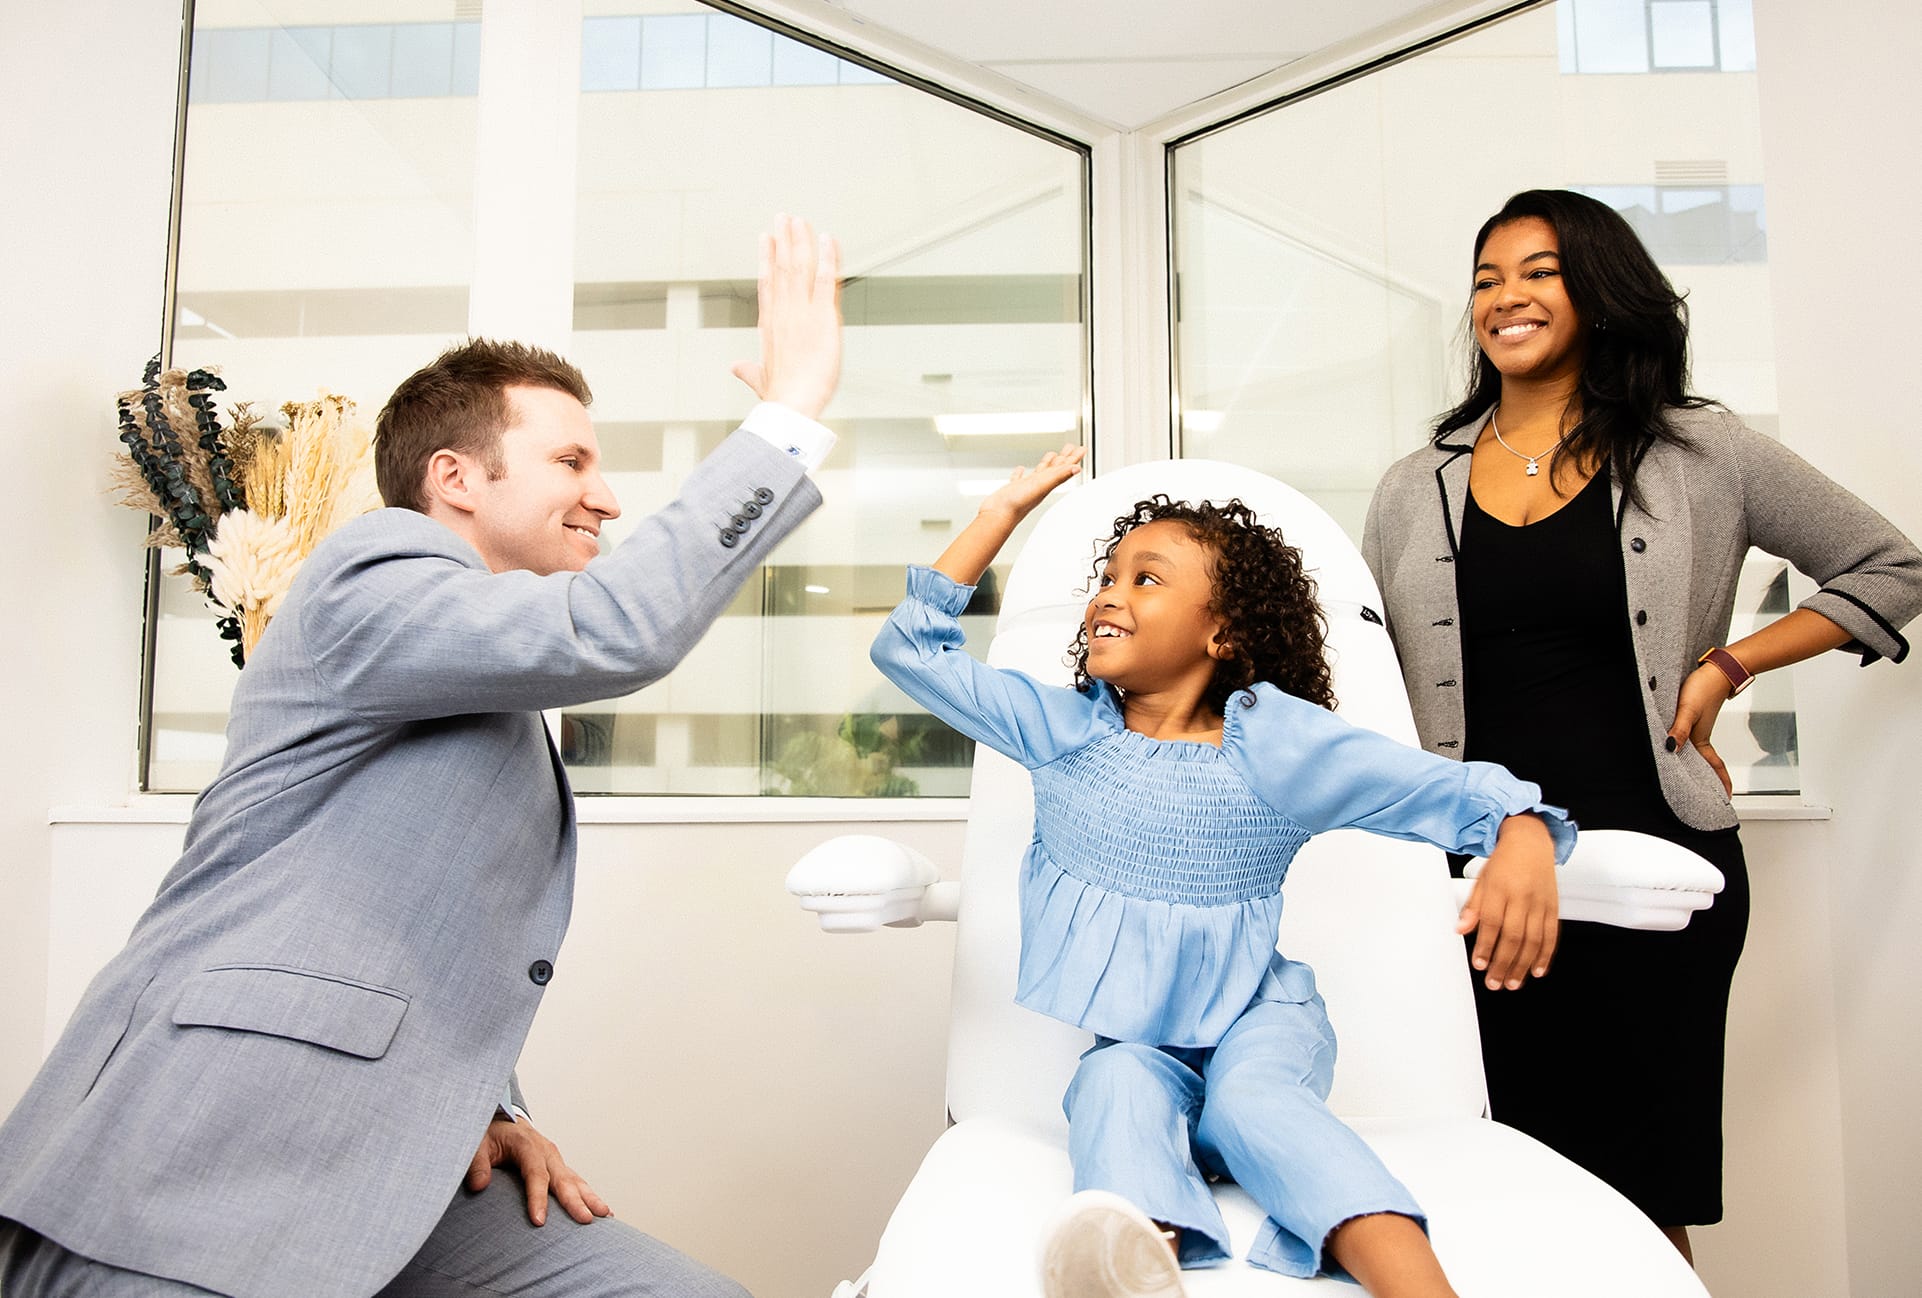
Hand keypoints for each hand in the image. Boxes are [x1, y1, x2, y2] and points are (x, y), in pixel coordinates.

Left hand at [467, 1115, 610, 1226]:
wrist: (502, 1120)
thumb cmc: (490, 1134)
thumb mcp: (477, 1144)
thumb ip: (477, 1164)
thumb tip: (479, 1185)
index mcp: (527, 1145)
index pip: (535, 1174)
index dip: (538, 1198)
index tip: (539, 1221)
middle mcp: (546, 1152)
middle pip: (563, 1179)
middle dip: (575, 1201)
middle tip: (585, 1220)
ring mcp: (555, 1159)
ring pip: (576, 1180)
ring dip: (591, 1198)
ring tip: (605, 1215)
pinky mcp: (559, 1166)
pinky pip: (576, 1181)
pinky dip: (589, 1195)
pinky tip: (602, 1211)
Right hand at [730, 214, 841, 420]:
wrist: (792, 405)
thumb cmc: (780, 398)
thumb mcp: (762, 380)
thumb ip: (750, 370)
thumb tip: (736, 368)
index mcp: (771, 326)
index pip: (768, 284)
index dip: (766, 260)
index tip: (766, 240)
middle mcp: (784, 313)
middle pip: (781, 268)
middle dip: (783, 240)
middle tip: (784, 217)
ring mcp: (802, 312)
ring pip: (800, 267)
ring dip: (800, 240)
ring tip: (799, 219)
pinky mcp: (823, 317)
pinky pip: (827, 280)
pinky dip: (828, 258)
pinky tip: (829, 239)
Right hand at [977, 446, 1085, 523]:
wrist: (998, 515)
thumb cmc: (1018, 504)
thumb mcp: (1042, 485)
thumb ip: (1059, 476)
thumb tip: (1077, 469)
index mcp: (1047, 483)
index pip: (1064, 468)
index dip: (1074, 458)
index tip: (1082, 449)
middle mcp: (1039, 485)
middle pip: (1055, 468)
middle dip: (1063, 458)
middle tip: (1070, 448)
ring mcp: (1026, 487)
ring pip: (1039, 472)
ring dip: (1046, 464)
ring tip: (1051, 455)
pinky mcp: (1013, 489)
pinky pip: (1019, 479)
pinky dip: (1020, 473)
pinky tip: (1020, 469)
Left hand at [1456, 813, 1558, 990]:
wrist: (1530, 841)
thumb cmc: (1504, 861)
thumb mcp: (1481, 879)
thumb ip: (1473, 907)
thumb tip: (1461, 929)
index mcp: (1500, 888)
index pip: (1492, 923)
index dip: (1486, 946)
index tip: (1479, 964)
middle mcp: (1522, 896)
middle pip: (1514, 936)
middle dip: (1503, 963)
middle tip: (1494, 982)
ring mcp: (1540, 903)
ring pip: (1533, 940)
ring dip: (1523, 965)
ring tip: (1512, 982)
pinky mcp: (1554, 907)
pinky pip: (1551, 935)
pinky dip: (1545, 955)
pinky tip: (1537, 970)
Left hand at [1668, 663, 1733, 796]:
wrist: (1715, 670)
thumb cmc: (1703, 688)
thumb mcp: (1688, 710)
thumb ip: (1680, 729)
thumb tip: (1671, 748)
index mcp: (1701, 740)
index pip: (1713, 767)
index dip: (1720, 783)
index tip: (1726, 798)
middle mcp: (1699, 736)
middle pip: (1704, 764)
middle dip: (1708, 780)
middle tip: (1710, 797)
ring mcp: (1697, 728)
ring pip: (1696, 752)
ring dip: (1696, 765)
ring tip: (1694, 780)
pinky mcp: (1693, 718)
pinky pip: (1689, 738)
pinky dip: (1686, 748)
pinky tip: (1678, 748)